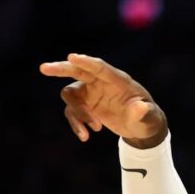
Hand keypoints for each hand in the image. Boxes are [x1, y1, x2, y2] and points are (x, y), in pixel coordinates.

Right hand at [39, 53, 166, 146]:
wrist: (141, 127)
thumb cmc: (148, 118)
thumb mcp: (150, 117)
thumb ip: (144, 113)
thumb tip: (140, 108)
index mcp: (118, 80)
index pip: (100, 68)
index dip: (86, 62)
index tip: (72, 57)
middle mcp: (102, 83)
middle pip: (78, 71)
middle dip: (62, 69)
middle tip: (44, 68)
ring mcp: (91, 93)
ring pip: (71, 95)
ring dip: (77, 112)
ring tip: (94, 128)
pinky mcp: (86, 105)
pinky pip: (72, 111)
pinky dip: (75, 123)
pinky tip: (85, 136)